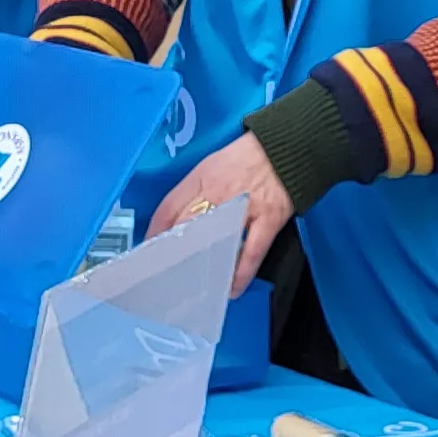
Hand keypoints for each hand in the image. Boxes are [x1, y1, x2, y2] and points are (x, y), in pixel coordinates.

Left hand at [151, 131, 296, 297]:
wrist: (289, 147)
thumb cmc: (247, 158)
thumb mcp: (212, 165)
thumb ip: (195, 189)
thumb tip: (179, 216)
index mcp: (201, 177)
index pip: (169, 207)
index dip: (155, 231)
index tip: (148, 250)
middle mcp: (218, 192)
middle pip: (186, 226)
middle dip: (172, 251)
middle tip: (167, 273)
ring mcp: (244, 207)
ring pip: (217, 240)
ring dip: (204, 266)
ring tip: (196, 286)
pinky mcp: (268, 219)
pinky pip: (251, 252)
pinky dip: (240, 273)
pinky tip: (232, 289)